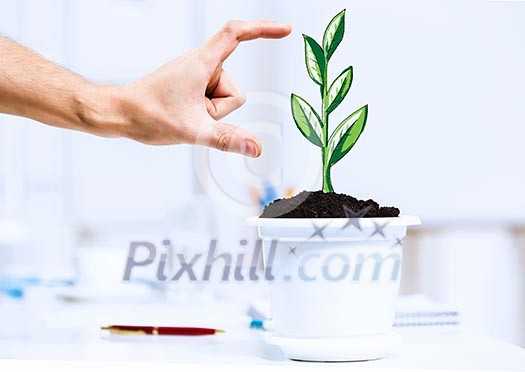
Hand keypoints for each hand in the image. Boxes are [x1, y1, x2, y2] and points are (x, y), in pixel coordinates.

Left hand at [108, 20, 290, 156]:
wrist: (121, 114)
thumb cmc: (148, 114)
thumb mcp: (192, 130)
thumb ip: (227, 139)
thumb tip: (255, 148)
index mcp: (201, 63)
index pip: (236, 35)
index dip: (263, 30)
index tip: (284, 30)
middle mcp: (200, 64)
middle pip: (234, 89)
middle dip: (220, 109)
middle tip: (193, 114)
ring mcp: (196, 75)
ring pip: (224, 98)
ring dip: (211, 112)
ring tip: (186, 113)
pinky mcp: (192, 85)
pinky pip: (213, 100)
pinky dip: (205, 111)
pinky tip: (185, 113)